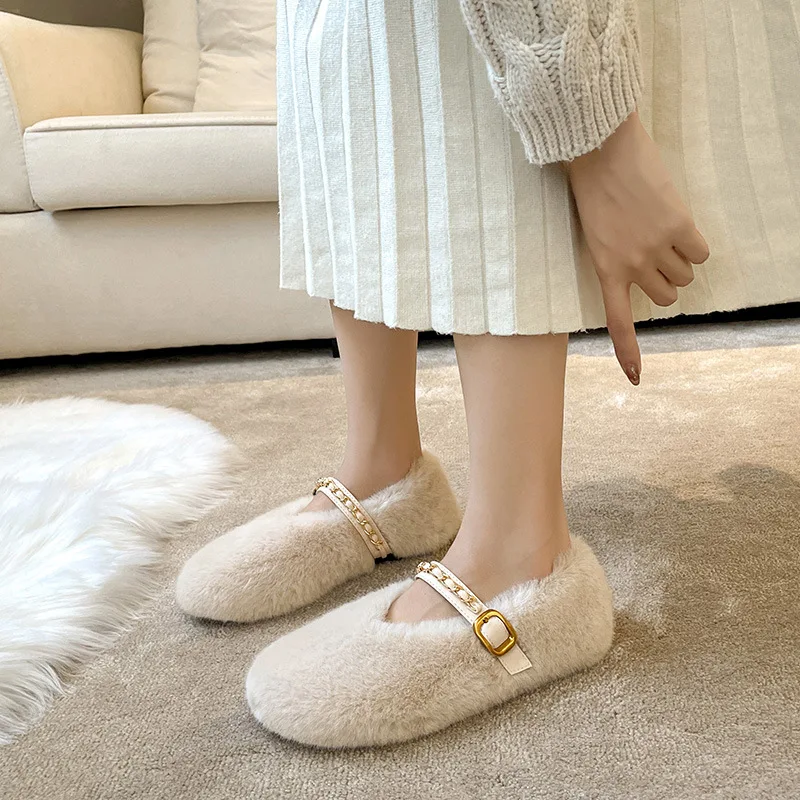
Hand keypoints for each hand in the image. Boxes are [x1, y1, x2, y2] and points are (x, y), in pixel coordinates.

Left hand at [566, 111, 709, 384]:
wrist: (598, 149)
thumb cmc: (590, 187)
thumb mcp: (593, 232)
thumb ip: (615, 256)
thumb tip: (643, 268)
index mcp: (604, 269)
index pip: (617, 322)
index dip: (628, 352)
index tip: (635, 378)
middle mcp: (632, 265)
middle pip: (666, 295)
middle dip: (665, 280)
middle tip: (653, 255)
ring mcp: (657, 247)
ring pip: (685, 276)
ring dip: (680, 261)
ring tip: (661, 232)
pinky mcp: (679, 225)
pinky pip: (701, 253)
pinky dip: (695, 243)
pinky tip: (676, 222)